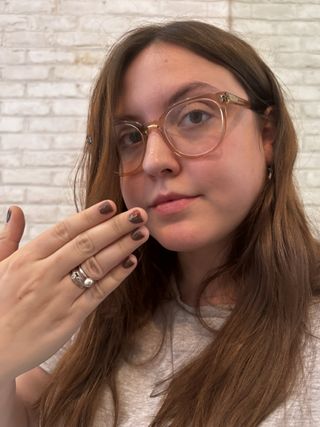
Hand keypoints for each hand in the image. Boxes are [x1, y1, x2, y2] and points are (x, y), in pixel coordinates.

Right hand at [0, 201, 148, 380]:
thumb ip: (9, 237)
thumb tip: (17, 209)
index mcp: (26, 259)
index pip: (64, 231)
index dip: (90, 216)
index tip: (111, 204)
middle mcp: (43, 275)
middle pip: (85, 244)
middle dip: (115, 226)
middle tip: (138, 214)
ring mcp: (57, 298)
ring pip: (95, 266)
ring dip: (122, 247)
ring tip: (141, 233)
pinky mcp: (69, 320)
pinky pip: (98, 293)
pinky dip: (116, 276)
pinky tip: (131, 262)